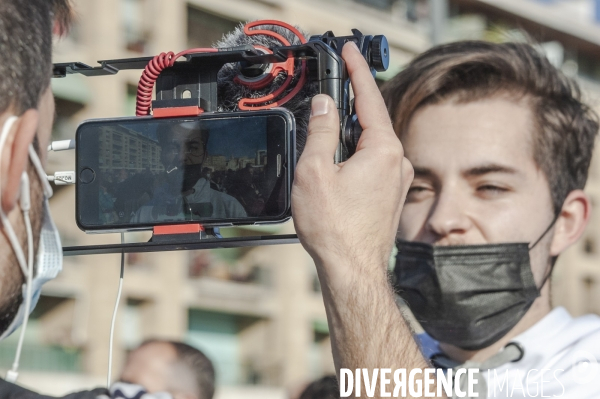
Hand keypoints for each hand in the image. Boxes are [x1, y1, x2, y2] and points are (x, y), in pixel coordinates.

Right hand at [292, 42, 412, 278]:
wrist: (352, 270)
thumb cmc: (335, 228)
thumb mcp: (315, 171)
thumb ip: (320, 132)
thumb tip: (324, 106)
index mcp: (383, 150)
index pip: (369, 98)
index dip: (356, 71)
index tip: (350, 52)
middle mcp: (398, 162)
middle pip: (371, 119)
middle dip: (350, 104)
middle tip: (332, 89)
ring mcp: (398, 180)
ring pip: (372, 142)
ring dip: (350, 133)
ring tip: (327, 134)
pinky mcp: (392, 195)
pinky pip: (374, 161)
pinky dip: (356, 153)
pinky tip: (338, 163)